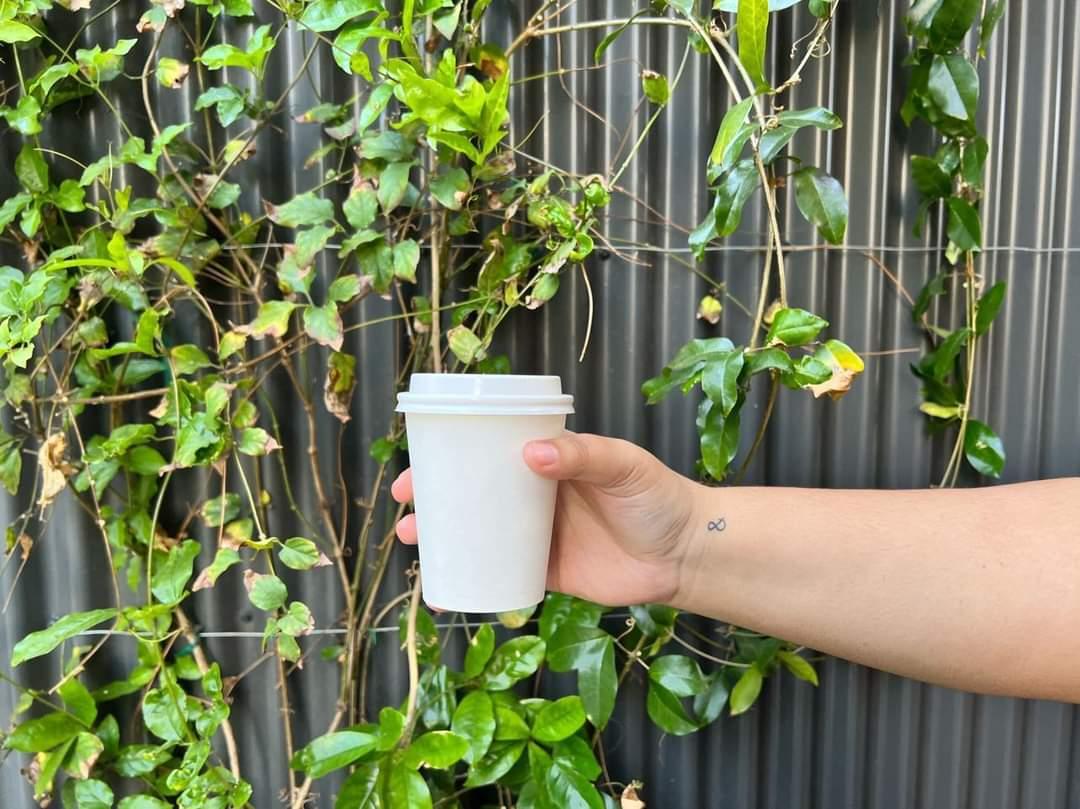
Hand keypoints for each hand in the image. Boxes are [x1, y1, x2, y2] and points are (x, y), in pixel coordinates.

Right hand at [391, 432, 698, 606]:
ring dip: (444, 538)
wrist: (687, 554)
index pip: (489, 452)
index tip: (418, 466)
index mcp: (547, 461)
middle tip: (406, 510)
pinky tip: (446, 589)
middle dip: (433, 500)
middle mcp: (535, 495)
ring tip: (414, 542)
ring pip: (479, 533)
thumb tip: (530, 454)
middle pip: (473, 493)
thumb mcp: (623, 465)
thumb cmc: (657, 497)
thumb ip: (583, 455)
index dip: (449, 456)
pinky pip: (501, 573)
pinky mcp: (547, 572)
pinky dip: (472, 580)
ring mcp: (538, 535)